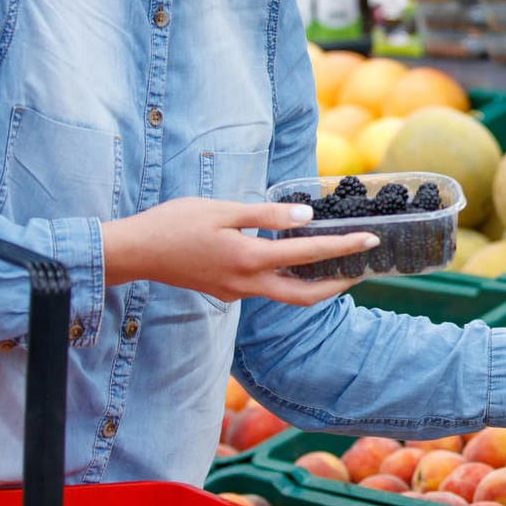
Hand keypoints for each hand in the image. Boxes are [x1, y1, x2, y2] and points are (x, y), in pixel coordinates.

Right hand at [101, 197, 375, 305]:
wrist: (134, 252)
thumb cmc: (174, 223)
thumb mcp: (222, 209)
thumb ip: (266, 215)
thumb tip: (307, 218)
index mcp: (249, 259)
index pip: (309, 253)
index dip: (344, 247)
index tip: (371, 240)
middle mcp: (246, 284)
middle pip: (306, 295)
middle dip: (339, 284)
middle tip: (363, 268)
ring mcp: (236, 293)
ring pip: (287, 296)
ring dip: (315, 284)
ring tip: (337, 264)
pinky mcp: (225, 292)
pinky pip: (266, 290)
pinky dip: (288, 279)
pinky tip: (295, 260)